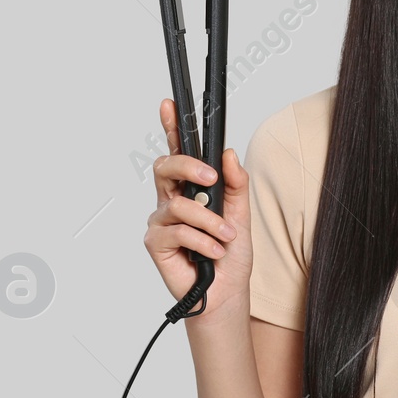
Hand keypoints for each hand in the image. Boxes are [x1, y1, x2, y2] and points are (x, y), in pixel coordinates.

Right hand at [143, 98, 252, 320]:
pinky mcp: (156, 243)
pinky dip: (201, 241)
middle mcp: (171, 200)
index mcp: (190, 188)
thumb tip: (227, 154)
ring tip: (226, 236)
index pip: (178, 152)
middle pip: (165, 167)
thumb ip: (235, 182)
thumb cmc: (230, 254)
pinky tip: (213, 252)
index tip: (170, 105)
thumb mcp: (241, 213)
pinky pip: (177, 231)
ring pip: (179, 205)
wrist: (226, 292)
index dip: (171, 127)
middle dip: (188, 166)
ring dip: (209, 221)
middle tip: (210, 179)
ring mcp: (162, 221)